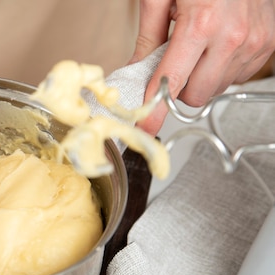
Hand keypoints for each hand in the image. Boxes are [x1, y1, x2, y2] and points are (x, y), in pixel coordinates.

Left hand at [132, 0, 274, 133]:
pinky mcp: (269, 43)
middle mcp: (233, 37)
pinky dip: (222, 67)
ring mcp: (255, 42)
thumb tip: (134, 72)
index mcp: (200, 24)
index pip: (171, 81)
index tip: (146, 128)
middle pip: (196, 95)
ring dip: (201, 77)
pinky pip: (237, 76)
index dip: (154, 108)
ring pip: (216, 88)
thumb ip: (147, 37)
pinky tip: (218, 44)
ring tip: (199, 45)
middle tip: (174, 64)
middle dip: (179, 87)